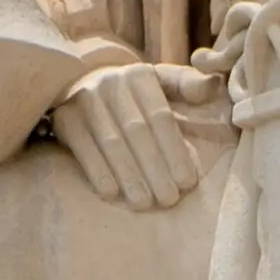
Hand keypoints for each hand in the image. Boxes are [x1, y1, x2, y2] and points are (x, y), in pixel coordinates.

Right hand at [53, 58, 225, 211]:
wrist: (82, 81)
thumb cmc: (133, 93)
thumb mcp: (162, 81)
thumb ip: (188, 85)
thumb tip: (215, 83)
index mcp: (140, 76)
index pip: (160, 117)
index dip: (174, 150)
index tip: (187, 182)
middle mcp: (111, 83)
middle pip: (137, 132)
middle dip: (154, 168)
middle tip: (169, 199)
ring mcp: (84, 99)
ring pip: (111, 142)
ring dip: (129, 175)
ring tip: (144, 203)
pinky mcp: (64, 117)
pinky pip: (82, 147)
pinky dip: (97, 170)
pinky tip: (111, 193)